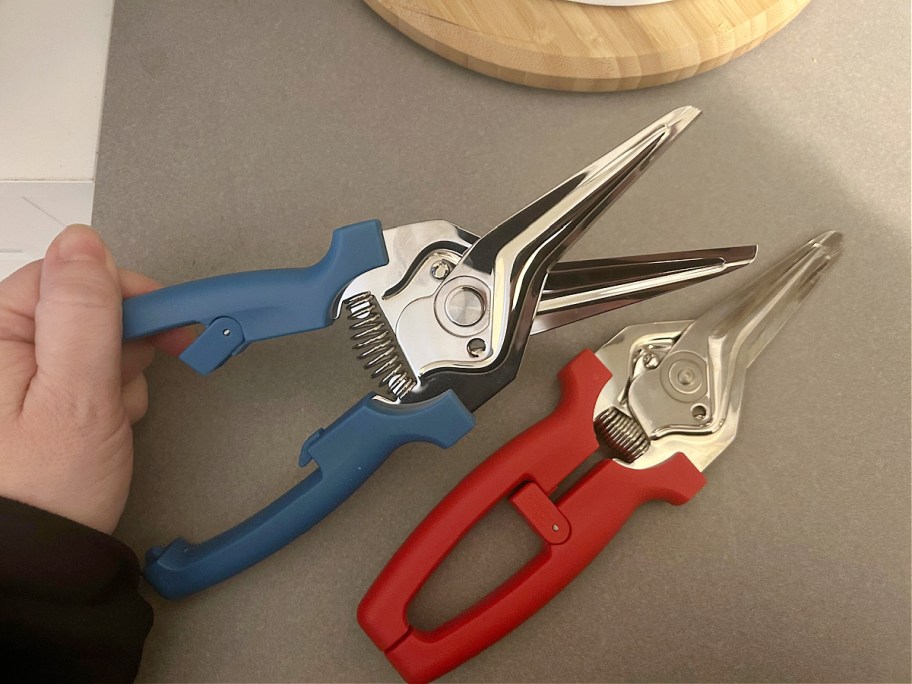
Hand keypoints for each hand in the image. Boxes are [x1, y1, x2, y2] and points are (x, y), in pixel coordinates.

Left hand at [0, 225, 189, 532]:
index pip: (67, 275)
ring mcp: (16, 375)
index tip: (170, 319)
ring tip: (113, 416)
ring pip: (90, 340)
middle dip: (122, 342)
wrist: (39, 564)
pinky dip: (109, 391)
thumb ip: (83, 312)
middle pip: (81, 306)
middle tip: (127, 384)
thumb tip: (84, 242)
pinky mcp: (35, 397)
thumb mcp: (76, 394)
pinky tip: (108, 421)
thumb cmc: (45, 491)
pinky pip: (85, 370)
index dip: (123, 293)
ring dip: (119, 371)